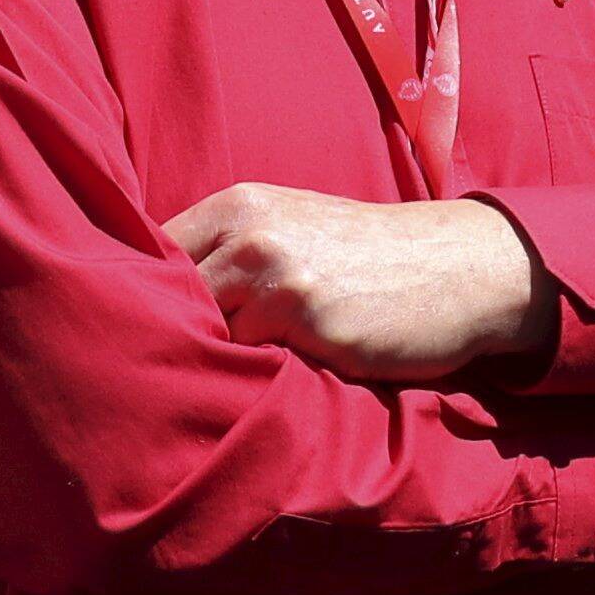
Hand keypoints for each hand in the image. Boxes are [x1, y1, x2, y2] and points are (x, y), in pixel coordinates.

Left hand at [165, 186, 550, 380]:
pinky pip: (246, 363)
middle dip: (162, 335)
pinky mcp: (306, 318)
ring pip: (201, 332)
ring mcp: (276, 274)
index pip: (152, 252)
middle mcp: (250, 231)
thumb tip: (155, 302)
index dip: (141, 297)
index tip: (136, 333)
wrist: (458, 268)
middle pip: (165, 296)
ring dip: (204, 364)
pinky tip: (259, 390)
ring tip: (213, 387)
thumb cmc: (370, 261)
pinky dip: (245, 382)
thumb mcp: (295, 230)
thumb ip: (232, 252)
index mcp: (240, 204)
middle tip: (154, 377)